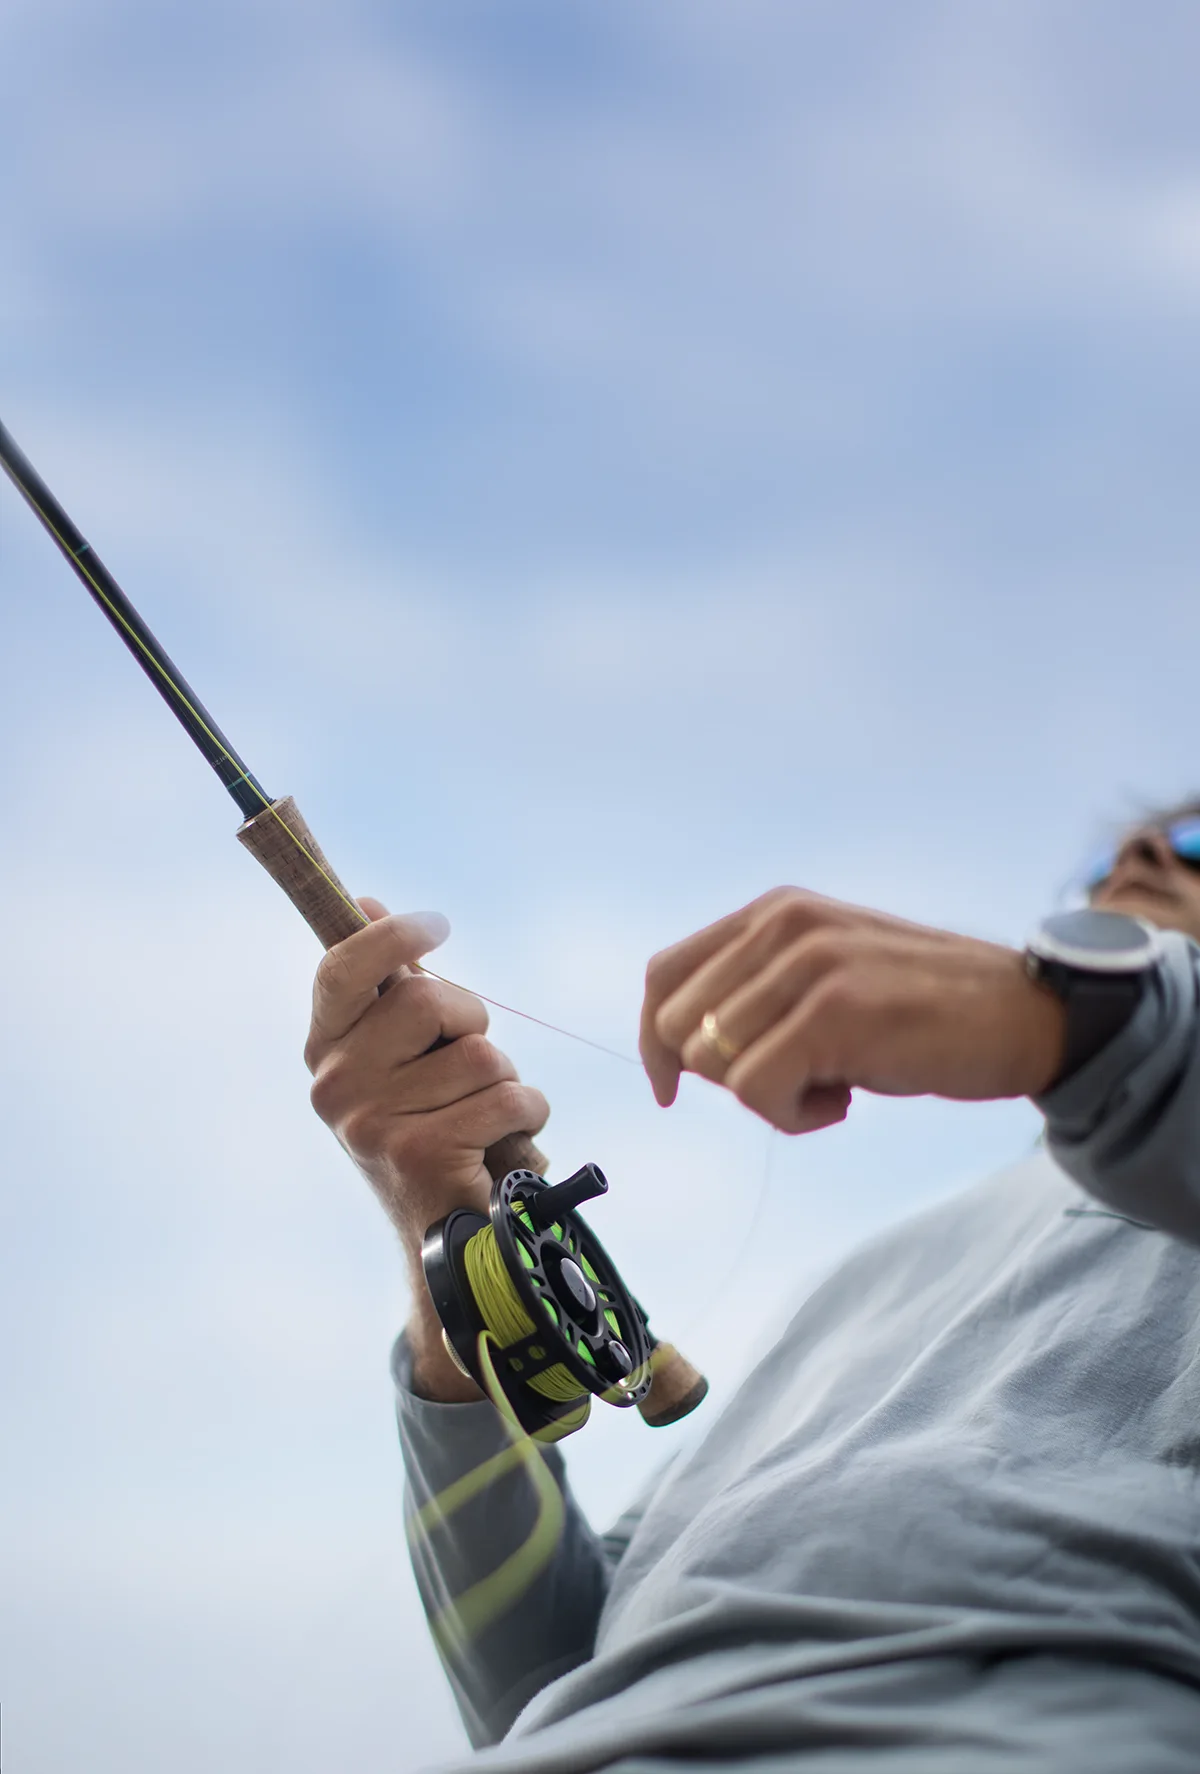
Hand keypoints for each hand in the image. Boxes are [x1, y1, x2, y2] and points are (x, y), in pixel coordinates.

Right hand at [305, 898, 548, 1397]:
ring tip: (485, 1118)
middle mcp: (333, 1086)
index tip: (438, 924)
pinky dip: (526, 1114)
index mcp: (324, 1051)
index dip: (393, 935)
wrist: (445, 1243)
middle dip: (470, 1022)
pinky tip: (502, 1144)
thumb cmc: (432, 1131)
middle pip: (426, 997)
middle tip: (469, 1066)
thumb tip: (365, 902)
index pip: (342, 967)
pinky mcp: (418, 1153)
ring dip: (506, 1080)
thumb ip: (387, 987)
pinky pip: (507, 1096)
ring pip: (480, 1053)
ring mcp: (369, 1122)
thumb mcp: (402, 1057)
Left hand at [640, 887, 1065, 1134]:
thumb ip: (759, 989)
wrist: (1025, 1015)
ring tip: (835, 1084)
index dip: (657, 1043)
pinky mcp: (833, 1012)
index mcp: (774, 911)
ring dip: (770, 1099)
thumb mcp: (827, 974)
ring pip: (715, 1064)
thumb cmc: (922, 1010)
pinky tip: (847, 1100)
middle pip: (681, 1029)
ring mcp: (808, 964)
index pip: (665, 976)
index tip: (672, 1089)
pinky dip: (794, 1117)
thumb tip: (682, 1051)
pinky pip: (756, 1092)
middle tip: (801, 1078)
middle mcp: (782, 925)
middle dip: (726, 1075)